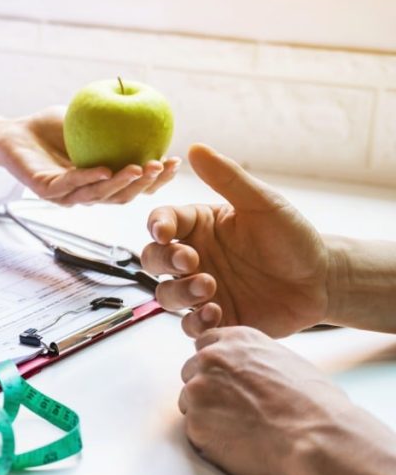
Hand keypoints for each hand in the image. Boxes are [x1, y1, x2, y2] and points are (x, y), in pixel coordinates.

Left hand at [0, 108, 180, 205]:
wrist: (12, 133)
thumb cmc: (51, 127)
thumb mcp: (90, 118)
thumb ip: (116, 118)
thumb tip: (151, 104)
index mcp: (100, 181)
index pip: (133, 186)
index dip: (156, 179)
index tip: (175, 161)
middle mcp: (85, 192)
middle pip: (122, 197)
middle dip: (146, 185)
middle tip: (161, 167)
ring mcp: (65, 195)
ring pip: (98, 196)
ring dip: (122, 184)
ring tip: (140, 168)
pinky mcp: (45, 190)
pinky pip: (69, 186)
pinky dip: (88, 178)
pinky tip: (105, 170)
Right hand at [141, 144, 329, 337]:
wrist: (321, 281)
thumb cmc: (291, 237)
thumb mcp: (262, 203)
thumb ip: (227, 178)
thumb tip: (195, 148)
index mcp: (198, 227)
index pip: (162, 222)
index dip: (157, 227)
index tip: (164, 232)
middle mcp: (193, 258)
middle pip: (153, 260)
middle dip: (164, 261)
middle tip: (190, 262)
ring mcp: (201, 291)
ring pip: (166, 295)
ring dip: (180, 293)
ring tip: (209, 288)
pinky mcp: (216, 318)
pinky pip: (190, 325)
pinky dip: (197, 322)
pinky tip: (217, 313)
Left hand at [180, 326, 395, 474]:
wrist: (319, 439)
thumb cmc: (315, 405)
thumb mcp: (286, 362)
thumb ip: (255, 361)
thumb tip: (247, 372)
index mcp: (236, 340)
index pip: (206, 345)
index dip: (215, 366)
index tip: (225, 380)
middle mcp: (211, 358)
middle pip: (192, 372)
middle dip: (207, 390)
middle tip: (234, 410)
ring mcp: (199, 389)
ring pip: (189, 402)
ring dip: (207, 415)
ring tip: (242, 429)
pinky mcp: (195, 422)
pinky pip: (194, 431)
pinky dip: (210, 439)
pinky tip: (238, 444)